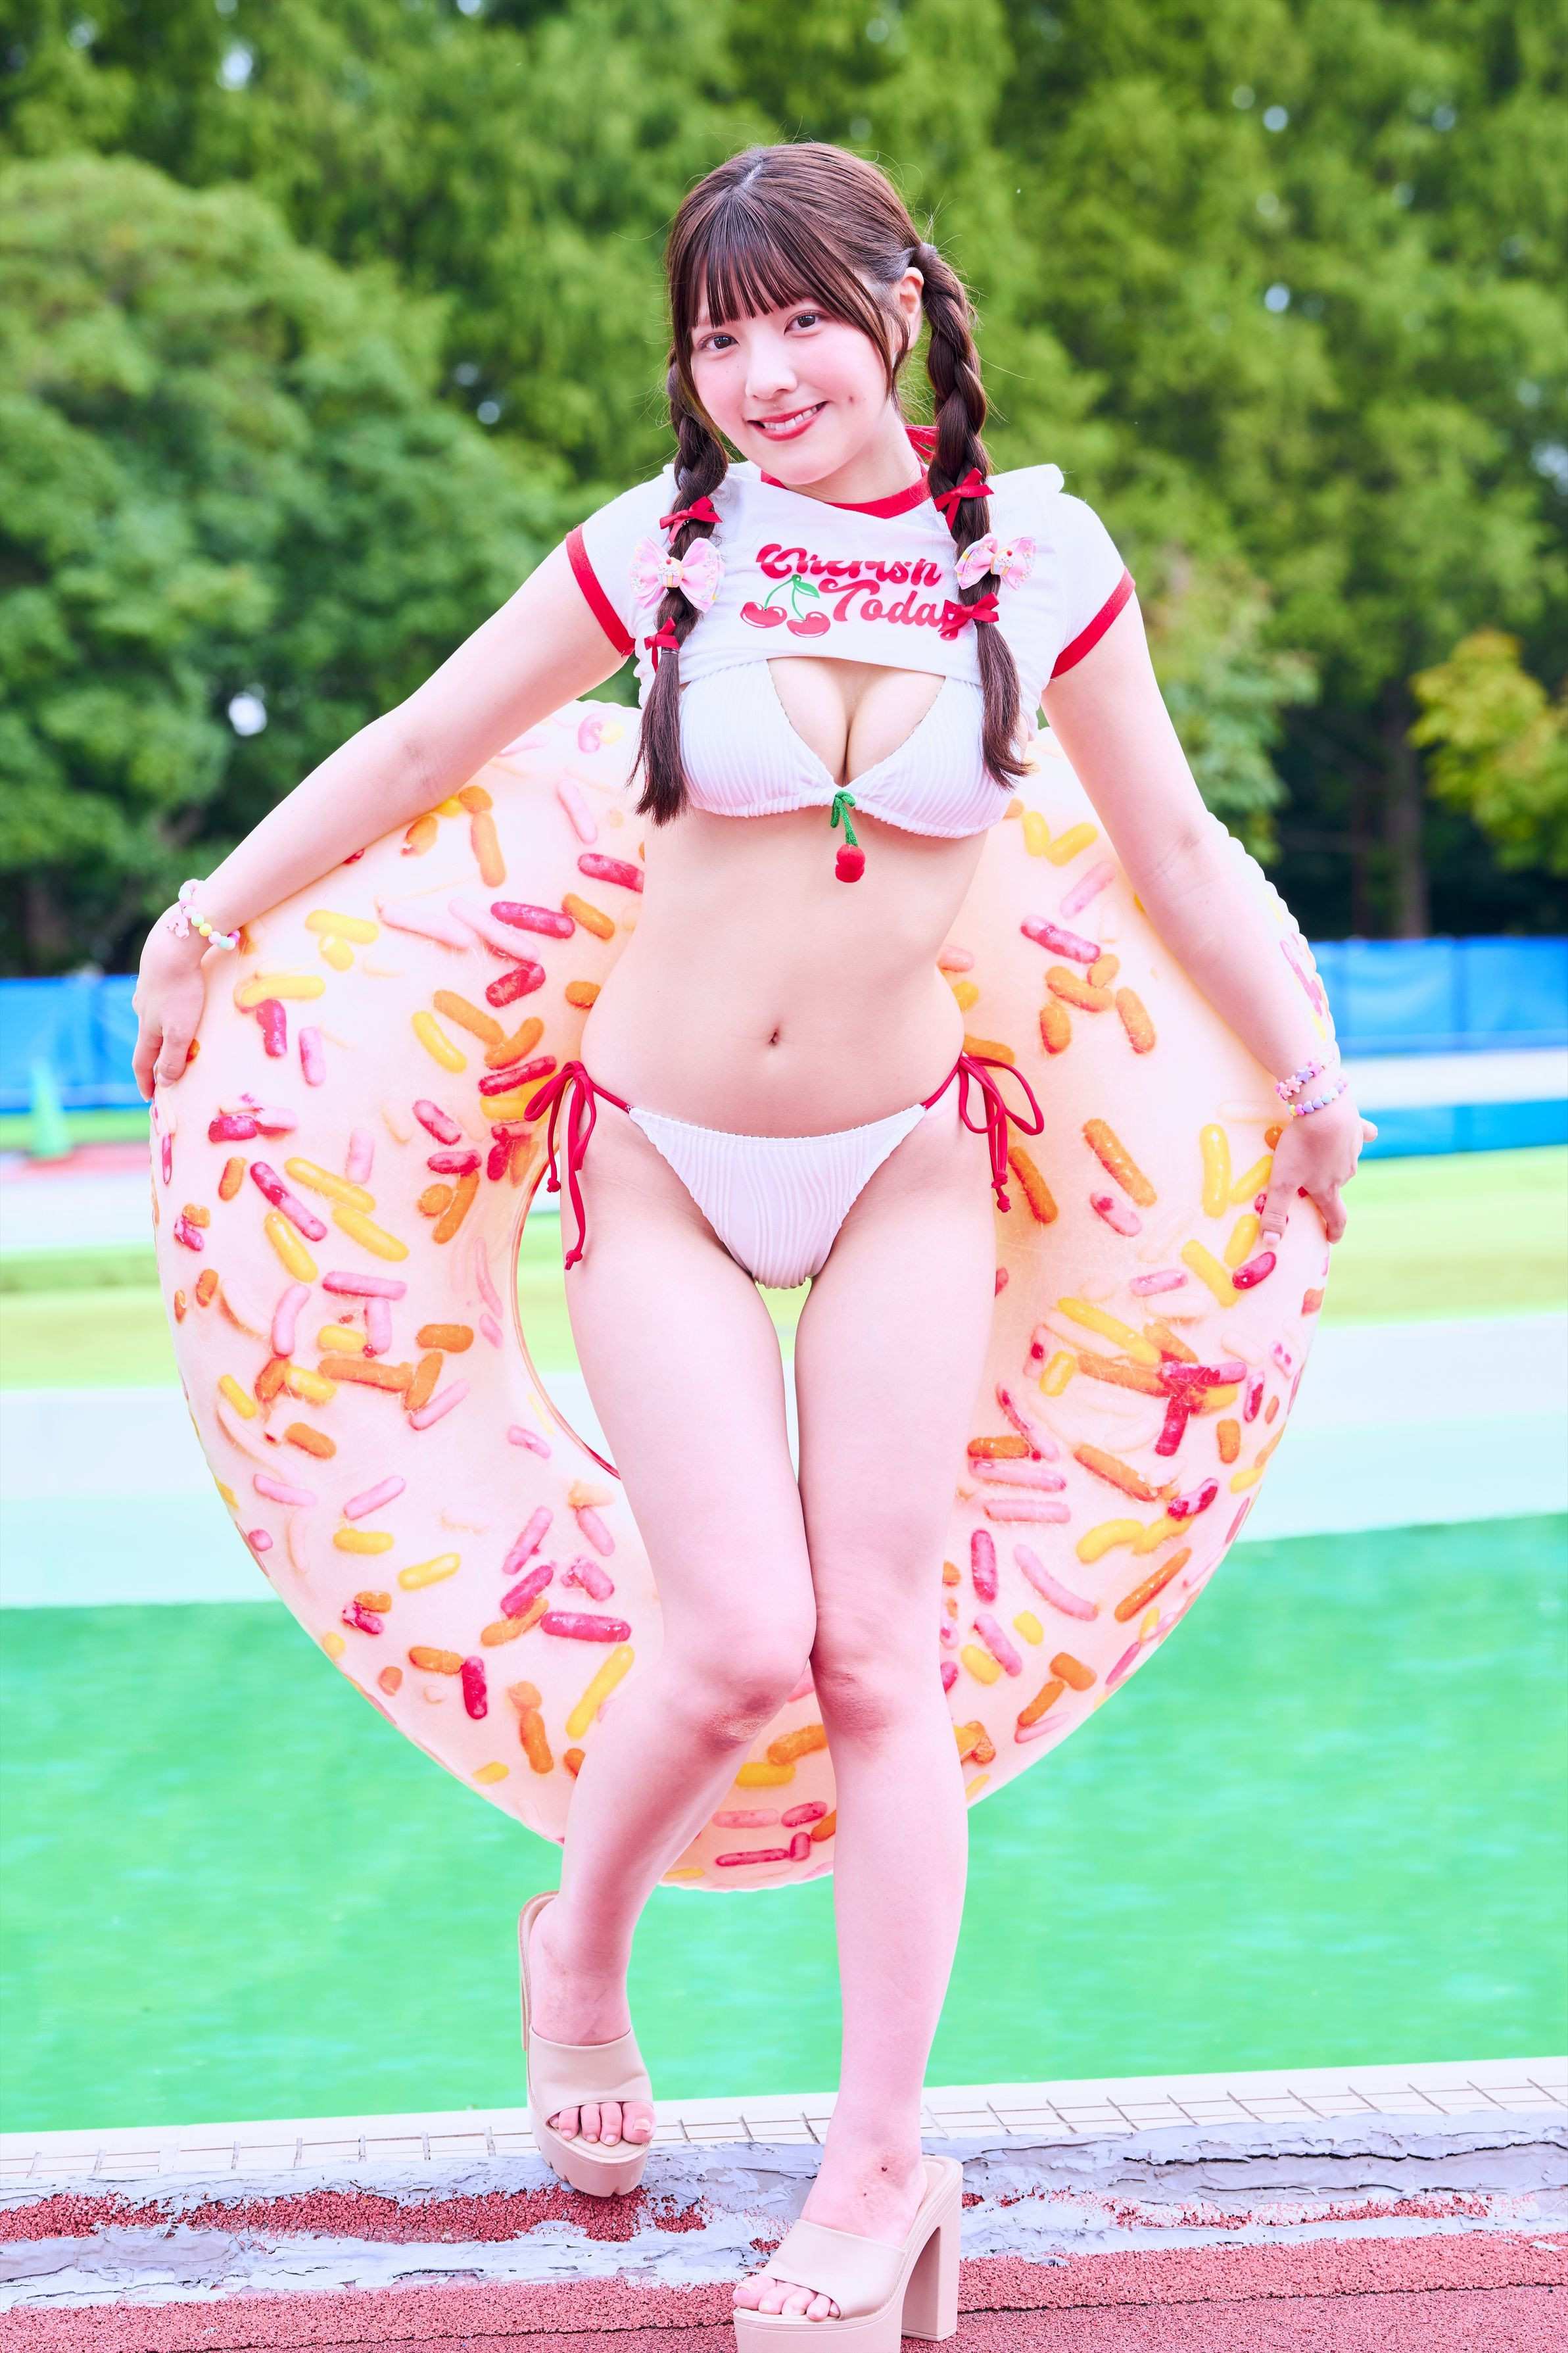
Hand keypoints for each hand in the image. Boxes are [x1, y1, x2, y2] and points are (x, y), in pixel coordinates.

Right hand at [131, 916, 211, 1099]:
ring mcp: (148, 993)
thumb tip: (164, 1082)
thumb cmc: (181, 991)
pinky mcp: (157, 976)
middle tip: (162, 1072)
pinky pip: (161, 1000)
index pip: (143, 1063)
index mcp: (148, 1029)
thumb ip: (173, 1057)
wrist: (173, 947)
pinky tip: (176, 1005)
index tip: (148, 1098)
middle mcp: (143, 1012)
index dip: (145, 1081)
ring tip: (172, 1040)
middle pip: (148, 1041)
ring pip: (153, 1019)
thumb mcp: (180, 1031)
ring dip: (161, 1034)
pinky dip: (167, 1012)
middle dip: (154, 1059)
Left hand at [1260, 1088, 1375, 1245]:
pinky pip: (1359, 1135)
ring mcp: (1353, 1151)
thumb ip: (1276, 1211)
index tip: (1332, 1238)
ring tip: (1318, 1154)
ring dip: (1333, 1163)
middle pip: (1336, 1187)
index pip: (1335, 1217)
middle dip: (1325, 1190)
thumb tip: (1271, 1242)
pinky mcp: (1357, 1129)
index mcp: (1328, 1188)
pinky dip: (1354, 1136)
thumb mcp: (1282, 1182)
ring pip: (1342, 1162)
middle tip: (1310, 1186)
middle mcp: (1344, 1173)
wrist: (1324, 1108)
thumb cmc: (1301, 1147)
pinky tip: (1351, 1130)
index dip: (1334, 1230)